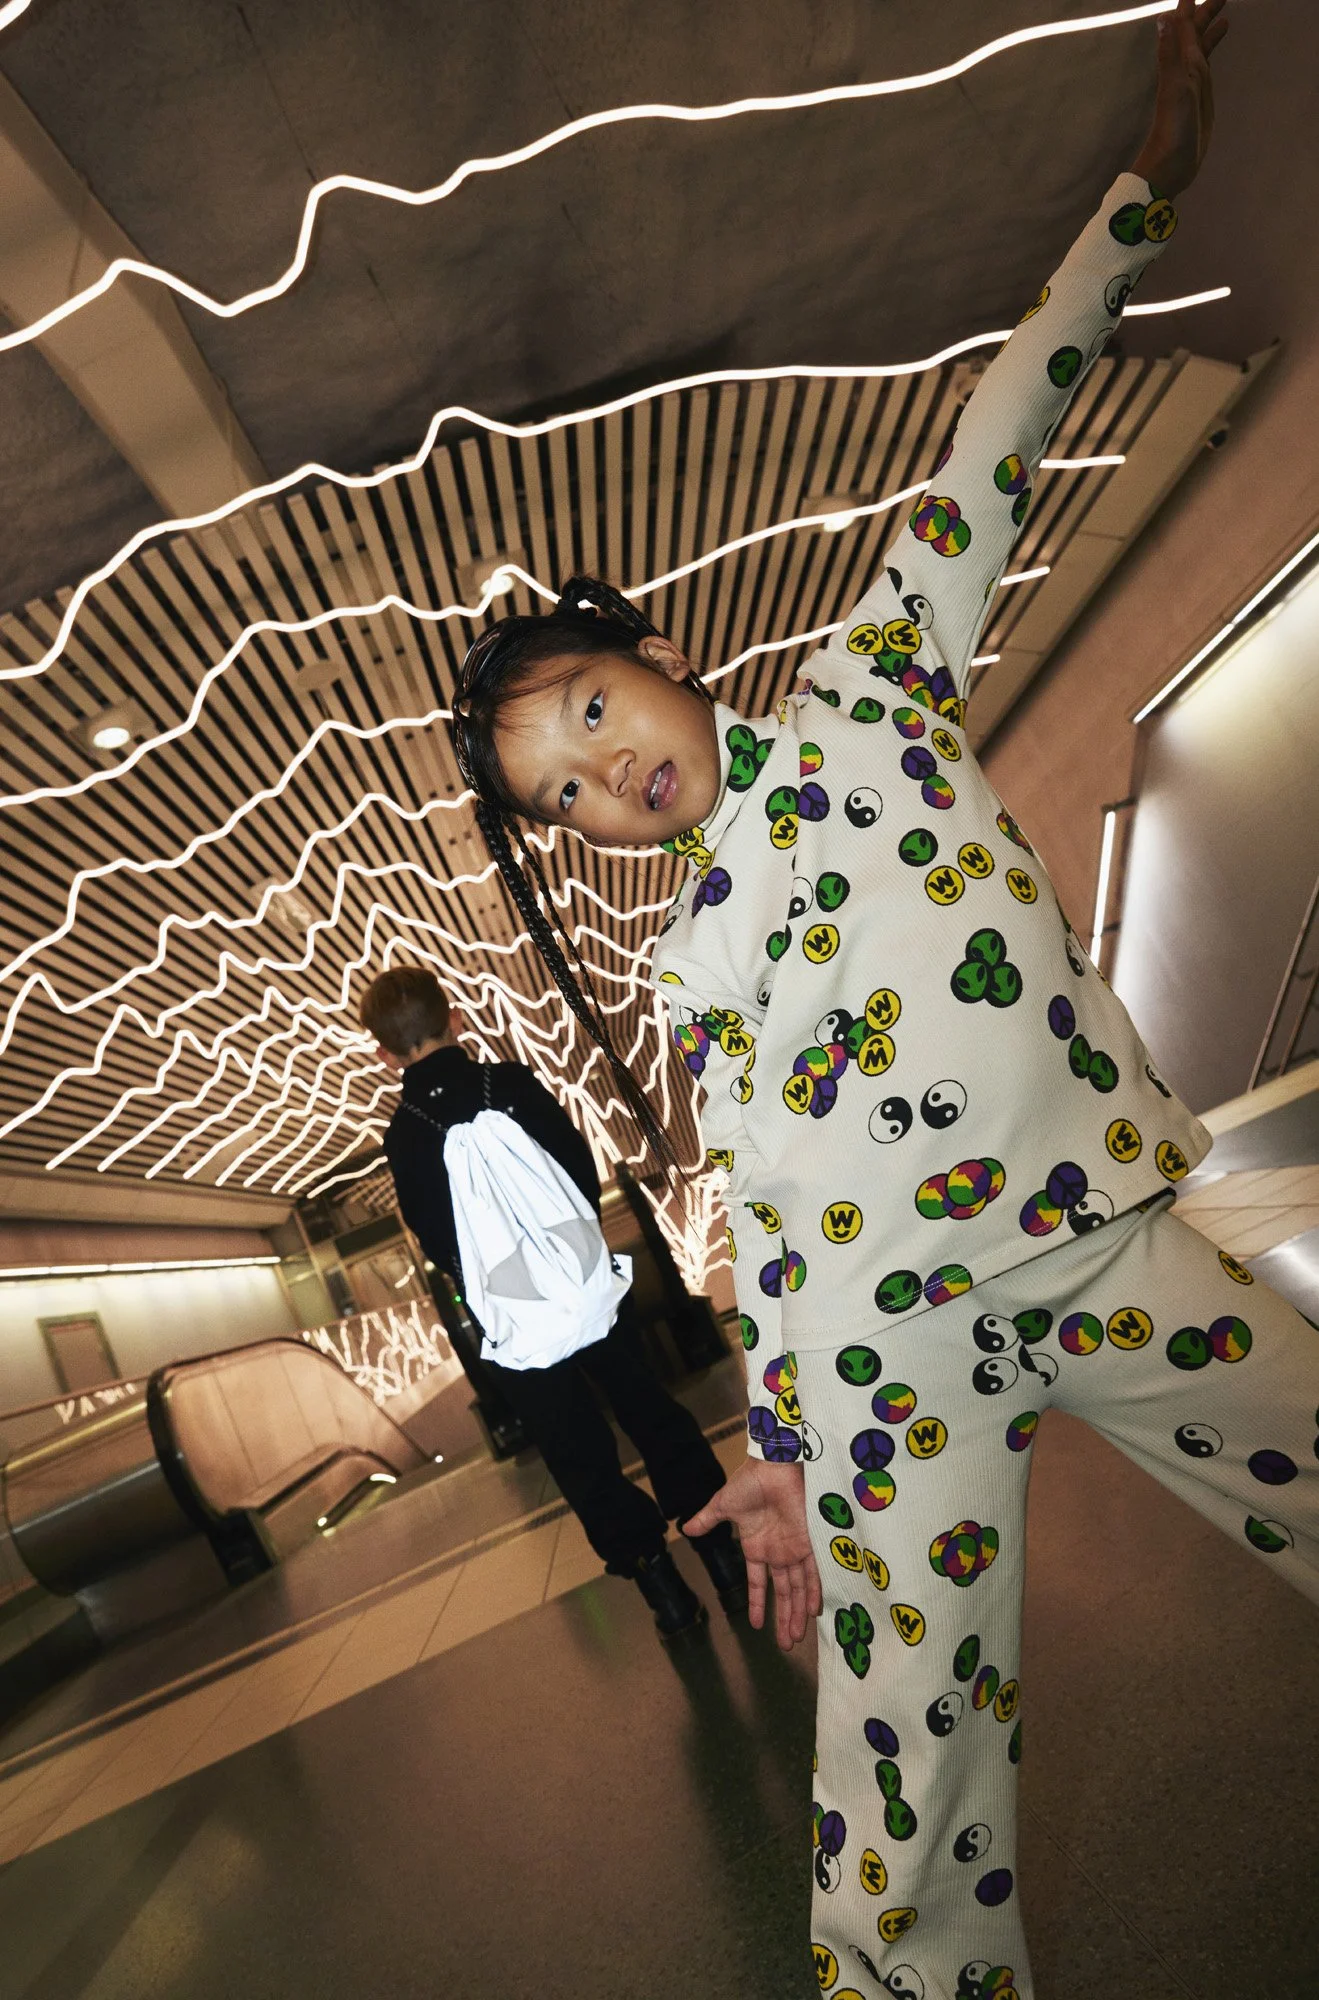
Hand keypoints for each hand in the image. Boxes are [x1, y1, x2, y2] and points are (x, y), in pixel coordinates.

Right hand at [685, 1458, 821, 1649]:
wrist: (774, 1467)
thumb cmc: (749, 1483)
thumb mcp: (723, 1505)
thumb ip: (708, 1519)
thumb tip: (685, 1528)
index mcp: (757, 1547)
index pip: (759, 1584)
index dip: (759, 1604)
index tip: (757, 1626)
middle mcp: (777, 1553)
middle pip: (783, 1593)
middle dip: (783, 1618)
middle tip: (786, 1644)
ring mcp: (793, 1549)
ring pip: (798, 1589)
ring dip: (797, 1613)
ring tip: (796, 1637)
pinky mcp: (808, 1542)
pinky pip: (812, 1572)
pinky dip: (813, 1592)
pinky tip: (812, 1612)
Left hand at [1132, 0, 1228, 197]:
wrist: (1172, 162)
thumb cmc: (1175, 125)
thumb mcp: (1177, 85)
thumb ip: (1173, 52)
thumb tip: (1165, 18)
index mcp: (1178, 63)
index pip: (1184, 27)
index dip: (1189, 9)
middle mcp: (1183, 69)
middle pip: (1194, 36)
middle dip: (1206, 14)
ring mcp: (1192, 84)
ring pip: (1201, 50)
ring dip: (1209, 33)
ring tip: (1225, 18)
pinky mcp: (1199, 99)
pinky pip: (1205, 68)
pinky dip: (1210, 56)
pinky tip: (1213, 54)